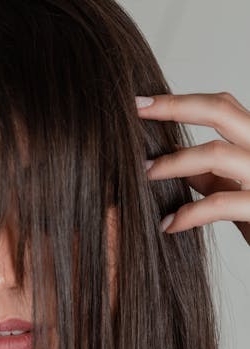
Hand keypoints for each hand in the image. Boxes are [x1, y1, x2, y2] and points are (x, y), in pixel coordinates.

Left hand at [135, 92, 249, 244]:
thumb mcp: (235, 188)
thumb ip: (208, 173)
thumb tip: (171, 152)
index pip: (221, 107)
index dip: (180, 101)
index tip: (141, 102)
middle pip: (221, 111)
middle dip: (174, 108)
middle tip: (136, 111)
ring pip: (217, 153)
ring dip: (174, 162)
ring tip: (144, 174)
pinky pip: (221, 203)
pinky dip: (189, 213)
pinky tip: (168, 224)